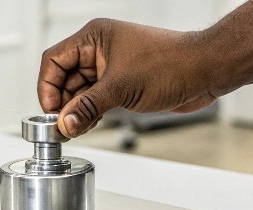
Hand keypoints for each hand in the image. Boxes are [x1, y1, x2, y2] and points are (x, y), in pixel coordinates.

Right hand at [38, 19, 214, 137]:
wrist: (205, 72)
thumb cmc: (171, 64)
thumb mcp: (120, 88)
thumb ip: (87, 108)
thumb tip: (64, 123)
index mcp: (94, 38)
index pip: (54, 60)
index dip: (48, 87)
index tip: (51, 111)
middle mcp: (99, 51)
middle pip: (63, 78)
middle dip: (62, 103)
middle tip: (63, 125)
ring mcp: (110, 68)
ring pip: (79, 92)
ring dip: (76, 111)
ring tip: (77, 128)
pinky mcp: (121, 83)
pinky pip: (94, 99)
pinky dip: (89, 113)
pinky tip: (89, 124)